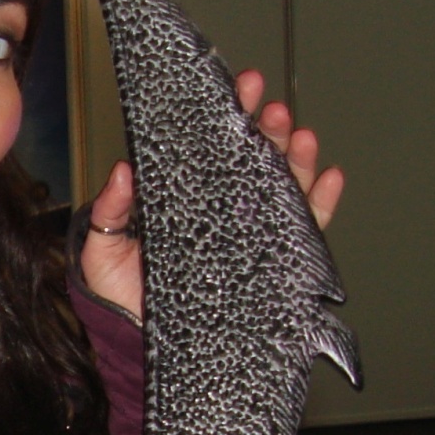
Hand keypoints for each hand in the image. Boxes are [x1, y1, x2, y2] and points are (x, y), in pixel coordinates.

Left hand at [77, 69, 347, 319]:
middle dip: (266, 127)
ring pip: (284, 187)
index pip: (212, 148)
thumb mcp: (104, 251)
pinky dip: (322, 205)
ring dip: (295, 157)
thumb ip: (111, 211)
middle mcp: (223, 210)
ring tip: (299, 135)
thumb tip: (122, 170)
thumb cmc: (121, 298)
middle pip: (255, 159)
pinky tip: (330, 178)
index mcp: (187, 198)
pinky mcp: (273, 266)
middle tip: (268, 106)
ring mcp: (250, 235)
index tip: (238, 86)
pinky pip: (306, 233)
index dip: (228, 115)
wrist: (143, 347)